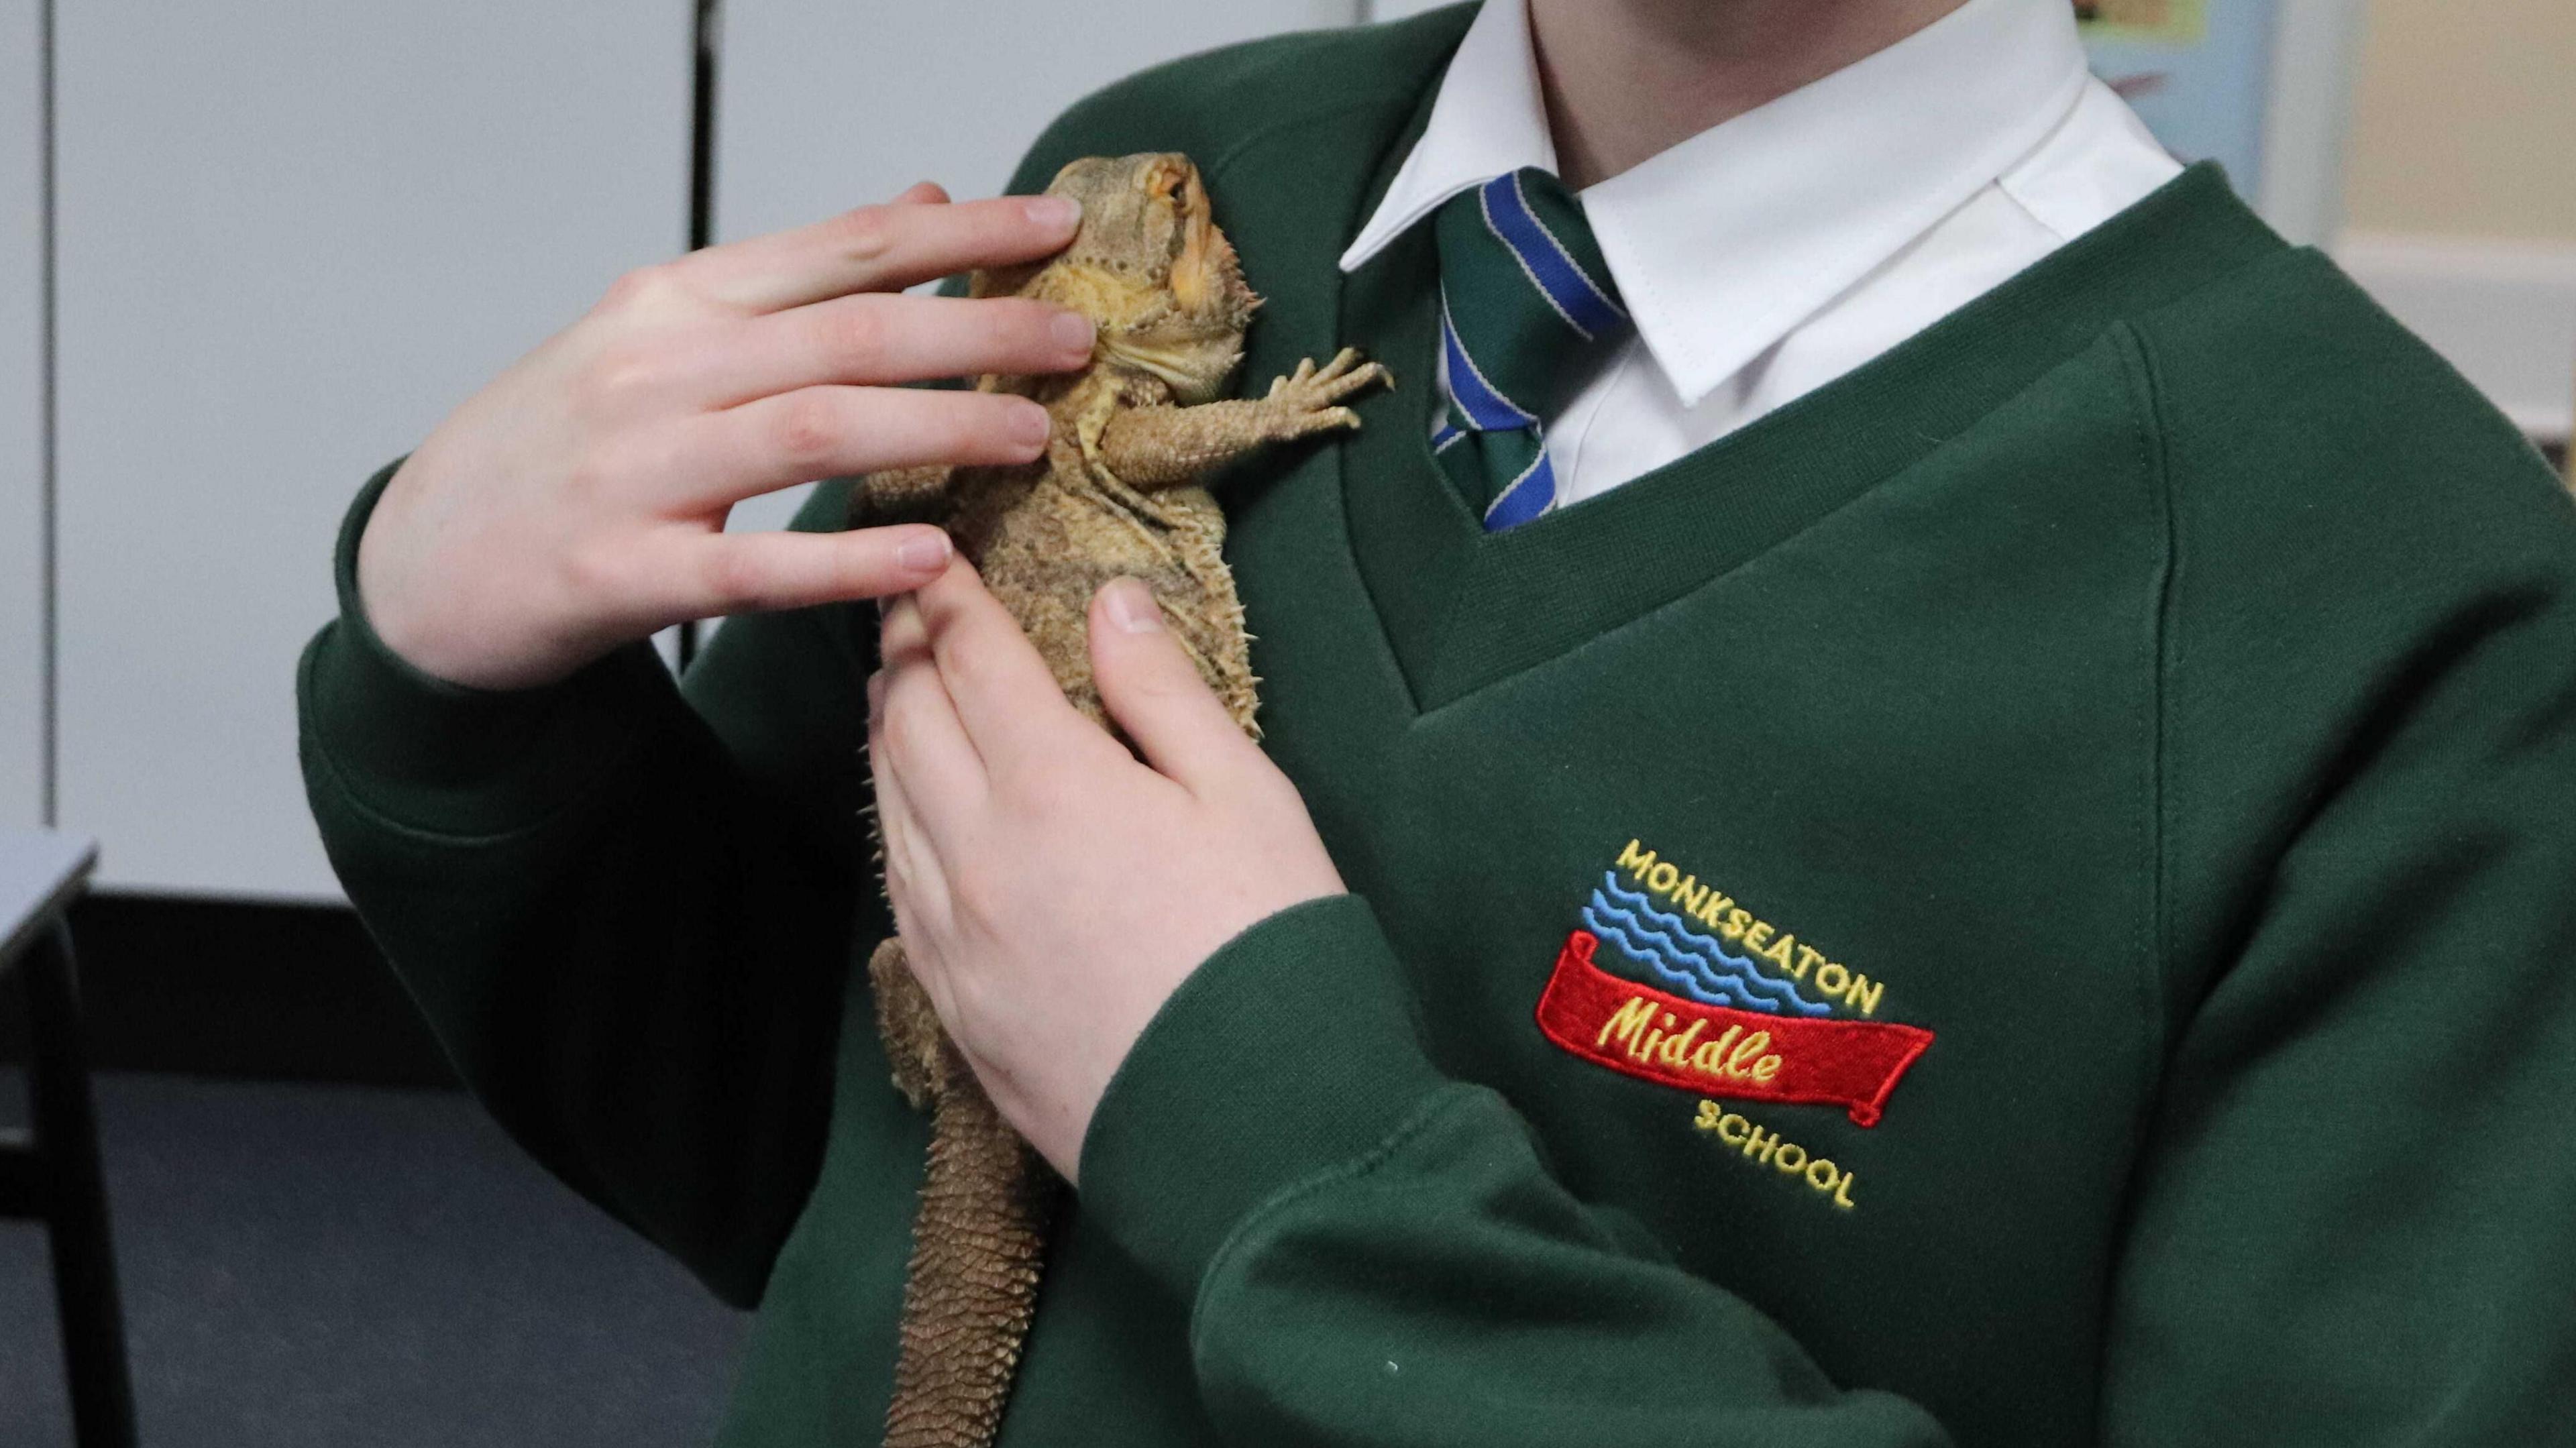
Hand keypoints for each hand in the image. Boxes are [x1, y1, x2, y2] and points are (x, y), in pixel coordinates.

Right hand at [357, 182, 1098, 689]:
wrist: (419, 563)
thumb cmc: (559, 445)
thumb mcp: (664, 331)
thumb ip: (798, 277)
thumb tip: (922, 201)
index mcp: (676, 302)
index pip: (843, 248)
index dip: (958, 237)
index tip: (1054, 228)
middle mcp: (658, 369)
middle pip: (848, 334)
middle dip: (977, 331)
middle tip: (1078, 343)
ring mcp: (637, 471)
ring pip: (814, 432)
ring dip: (936, 429)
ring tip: (1031, 438)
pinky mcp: (622, 574)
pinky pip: (755, 567)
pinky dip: (848, 559)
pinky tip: (930, 559)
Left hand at [867, 563, 1345, 1179]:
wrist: (1257, 1132)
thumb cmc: (1273, 951)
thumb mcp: (1247, 797)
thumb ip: (1164, 693)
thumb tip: (1111, 604)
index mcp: (1054, 786)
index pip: (972, 661)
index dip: (949, 598)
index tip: (937, 558)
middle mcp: (979, 854)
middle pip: (907, 723)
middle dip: (904, 653)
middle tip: (911, 611)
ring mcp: (956, 935)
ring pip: (888, 803)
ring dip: (889, 734)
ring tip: (901, 694)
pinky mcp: (955, 1004)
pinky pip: (901, 885)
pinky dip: (898, 823)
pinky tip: (916, 812)